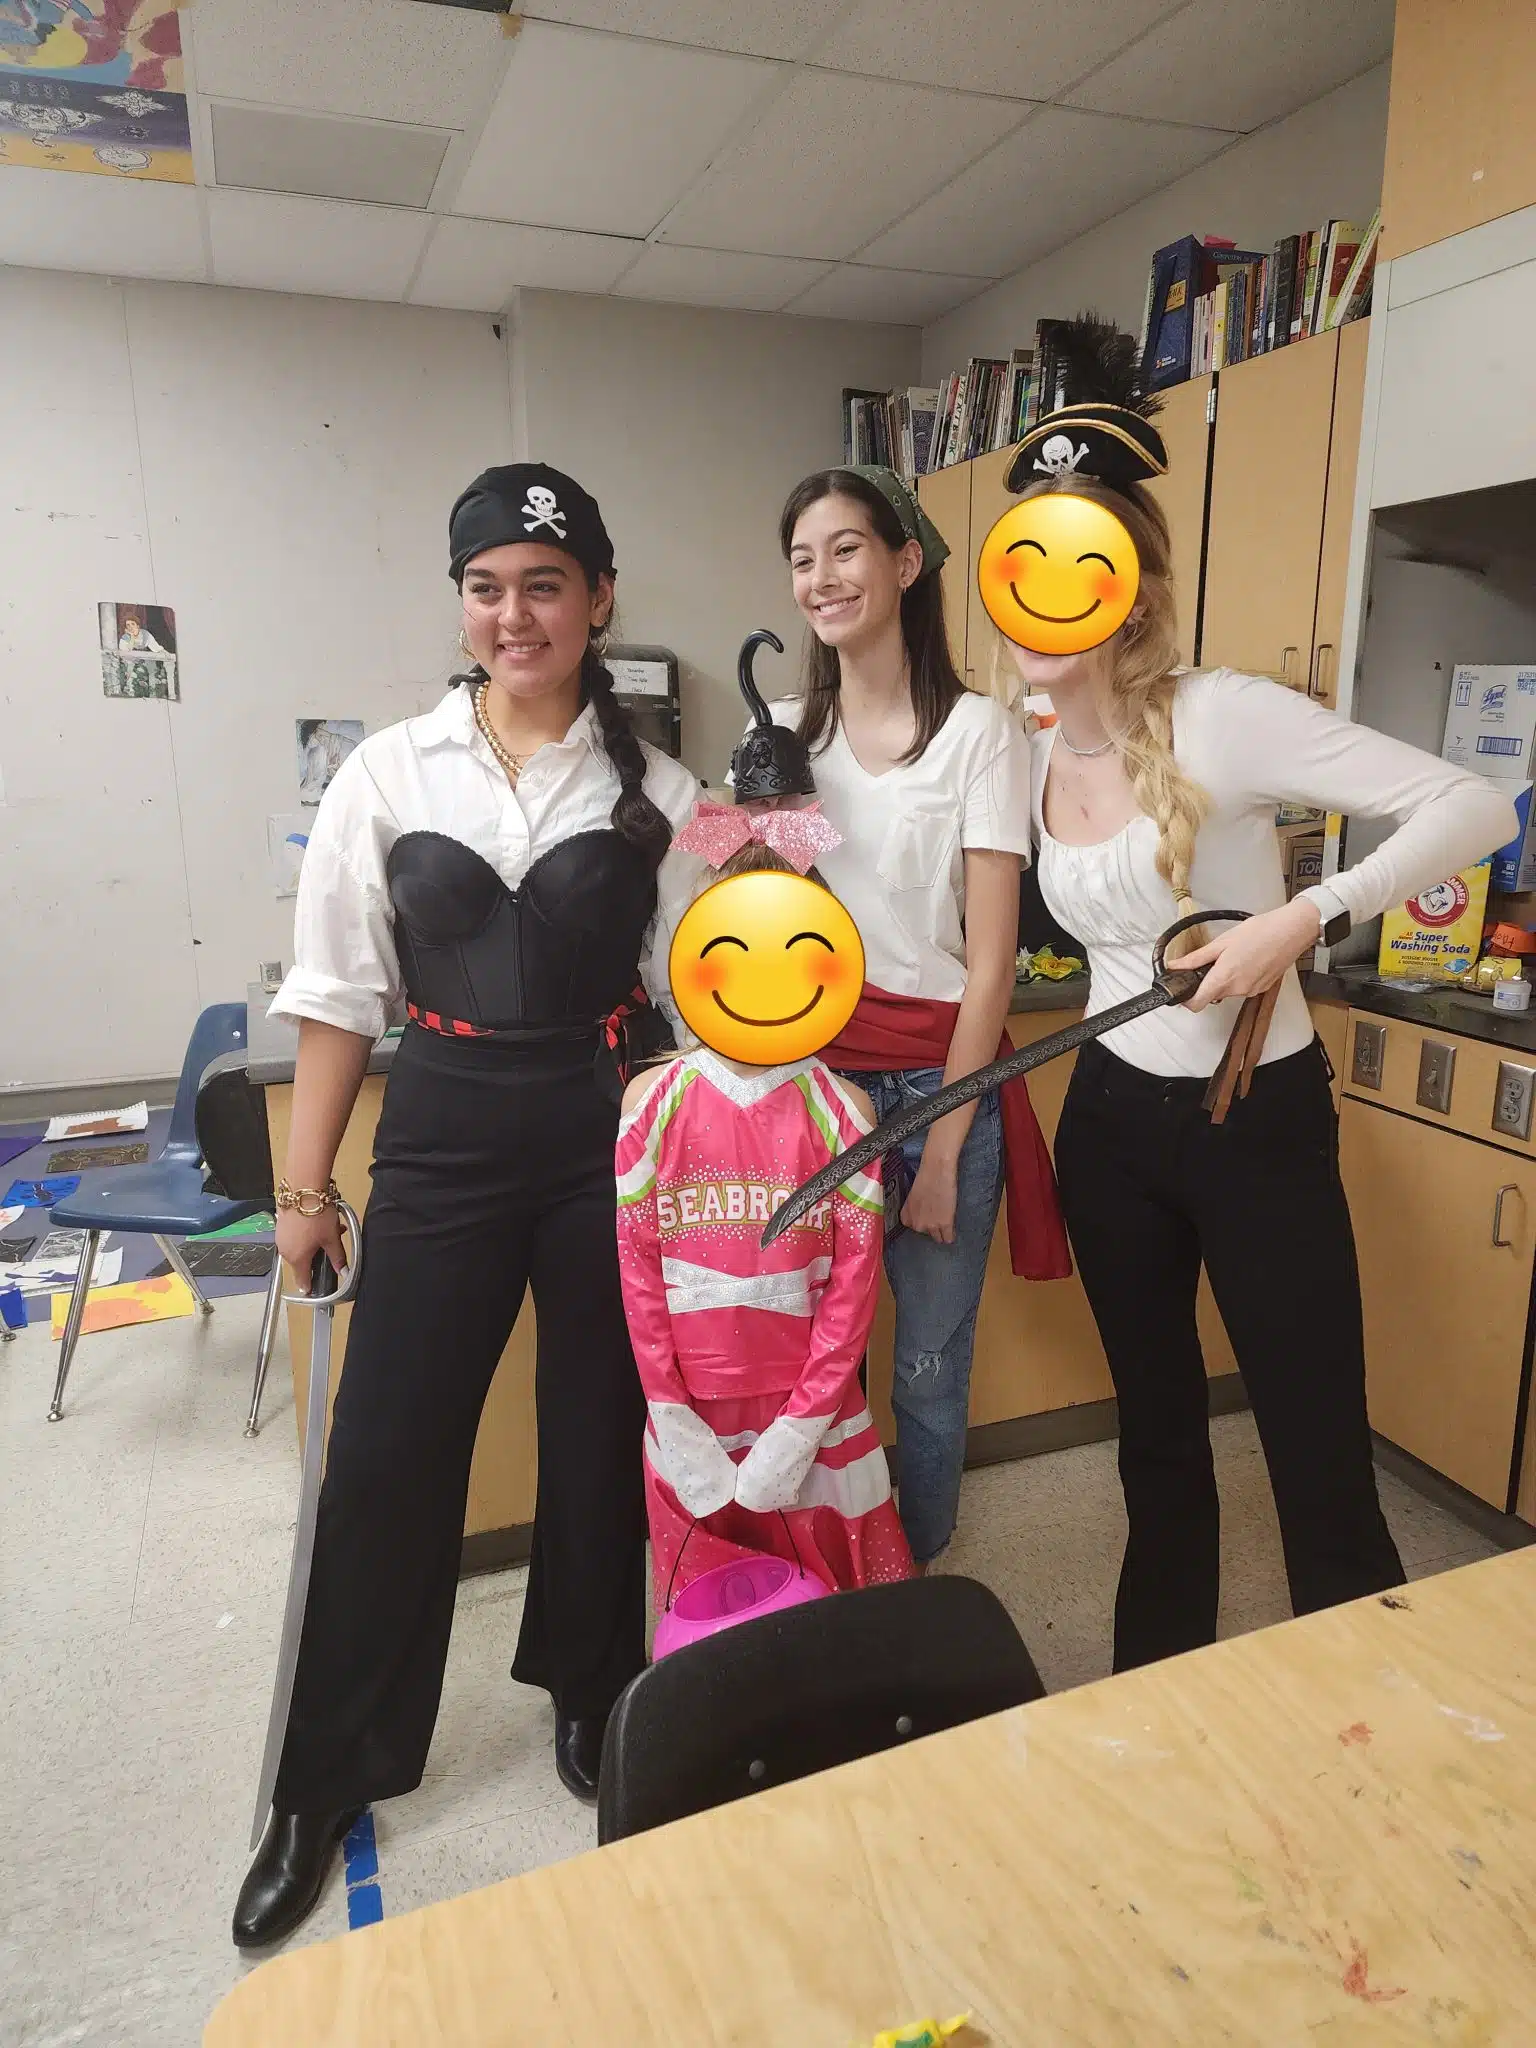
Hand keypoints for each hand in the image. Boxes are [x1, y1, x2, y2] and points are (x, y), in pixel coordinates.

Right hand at [275, 1202, 346, 1292]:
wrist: (303, 1189)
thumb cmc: (316, 1215)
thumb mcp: (331, 1238)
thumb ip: (337, 1257)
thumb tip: (343, 1271)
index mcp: (297, 1259)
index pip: (302, 1281)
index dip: (310, 1286)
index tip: (315, 1289)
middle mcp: (285, 1251)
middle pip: (303, 1262)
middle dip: (318, 1256)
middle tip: (333, 1244)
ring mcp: (281, 1238)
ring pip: (300, 1247)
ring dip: (314, 1243)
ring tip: (330, 1228)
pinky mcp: (281, 1226)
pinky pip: (294, 1236)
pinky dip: (306, 1234)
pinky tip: (318, 1222)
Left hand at [901, 1148, 959, 1243]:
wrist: (937, 1171)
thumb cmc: (925, 1178)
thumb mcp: (913, 1196)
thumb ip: (914, 1209)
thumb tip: (922, 1214)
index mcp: (906, 1217)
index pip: (914, 1228)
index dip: (922, 1221)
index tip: (928, 1217)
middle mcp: (916, 1224)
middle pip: (926, 1233)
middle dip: (932, 1226)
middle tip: (938, 1213)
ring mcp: (931, 1226)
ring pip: (937, 1238)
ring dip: (941, 1231)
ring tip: (946, 1221)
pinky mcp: (945, 1224)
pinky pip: (948, 1238)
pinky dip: (950, 1236)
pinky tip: (952, 1231)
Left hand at [1179, 900, 1320, 1011]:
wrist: (1291, 931)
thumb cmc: (1260, 932)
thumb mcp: (1222, 942)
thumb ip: (1196, 958)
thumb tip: (1175, 966)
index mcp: (1224, 978)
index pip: (1197, 1004)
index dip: (1186, 999)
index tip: (1182, 988)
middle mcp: (1237, 990)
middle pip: (1212, 995)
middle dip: (1207, 982)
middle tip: (1210, 961)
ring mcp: (1251, 991)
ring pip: (1228, 991)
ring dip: (1224, 978)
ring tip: (1233, 956)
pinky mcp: (1262, 989)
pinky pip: (1242, 988)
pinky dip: (1239, 977)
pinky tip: (1246, 960)